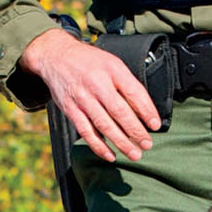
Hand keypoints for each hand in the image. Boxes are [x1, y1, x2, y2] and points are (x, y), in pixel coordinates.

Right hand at [18, 26, 161, 163]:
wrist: (56, 56)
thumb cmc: (89, 62)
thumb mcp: (113, 64)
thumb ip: (127, 84)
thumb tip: (145, 111)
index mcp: (112, 70)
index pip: (134, 92)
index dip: (147, 110)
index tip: (156, 125)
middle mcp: (97, 84)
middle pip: (120, 111)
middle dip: (136, 131)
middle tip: (147, 144)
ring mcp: (82, 98)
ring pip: (104, 125)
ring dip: (121, 142)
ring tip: (134, 154)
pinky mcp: (70, 109)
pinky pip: (86, 131)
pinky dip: (99, 146)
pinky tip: (110, 155)